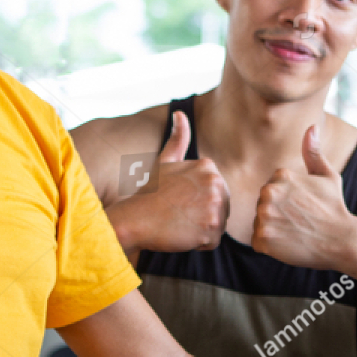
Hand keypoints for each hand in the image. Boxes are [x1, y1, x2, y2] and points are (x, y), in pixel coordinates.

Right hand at [112, 111, 230, 253]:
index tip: (179, 202)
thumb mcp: (165, 162)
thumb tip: (180, 113)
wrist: (135, 219)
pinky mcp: (212, 226)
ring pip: (218, 226)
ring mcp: (215, 204)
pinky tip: (182, 234)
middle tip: (178, 215)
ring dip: (201, 231)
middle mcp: (216, 182)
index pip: (217, 193)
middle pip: (222, 209)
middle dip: (202, 217)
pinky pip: (213, 242)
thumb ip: (178, 139)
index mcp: (208, 166)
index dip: (198, 202)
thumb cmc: (149, 194)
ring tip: (180, 224)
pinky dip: (198, 244)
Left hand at [251, 125, 354, 267]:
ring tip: (294, 233)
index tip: (302, 208)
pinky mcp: (263, 238)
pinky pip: (257, 242)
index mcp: (281, 175)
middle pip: (262, 206)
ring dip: (273, 230)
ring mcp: (264, 216)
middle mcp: (269, 192)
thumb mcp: (328, 176)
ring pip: (259, 224)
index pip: (270, 191)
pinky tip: (288, 244)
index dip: (286, 203)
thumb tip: (312, 127)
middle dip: (276, 215)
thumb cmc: (335, 208)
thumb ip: (314, 153)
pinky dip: (270, 247)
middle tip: (299, 222)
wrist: (341, 240)